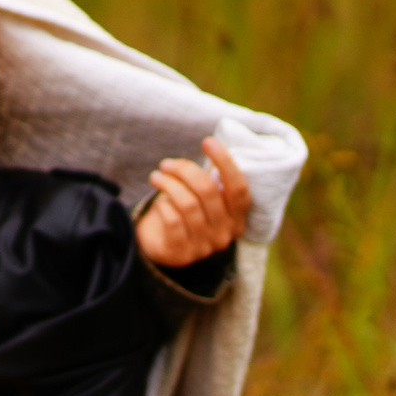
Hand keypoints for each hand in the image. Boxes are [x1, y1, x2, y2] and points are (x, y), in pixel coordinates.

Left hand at [136, 137, 253, 268]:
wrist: (166, 247)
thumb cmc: (188, 213)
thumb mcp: (206, 199)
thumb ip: (212, 180)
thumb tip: (209, 146)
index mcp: (239, 217)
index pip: (237, 186)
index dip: (225, 162)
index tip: (207, 142)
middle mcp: (226, 233)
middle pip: (207, 191)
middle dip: (184, 170)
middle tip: (167, 164)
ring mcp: (205, 246)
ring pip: (187, 203)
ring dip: (168, 184)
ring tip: (156, 177)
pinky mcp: (182, 253)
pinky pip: (172, 220)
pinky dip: (163, 205)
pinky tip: (159, 202)